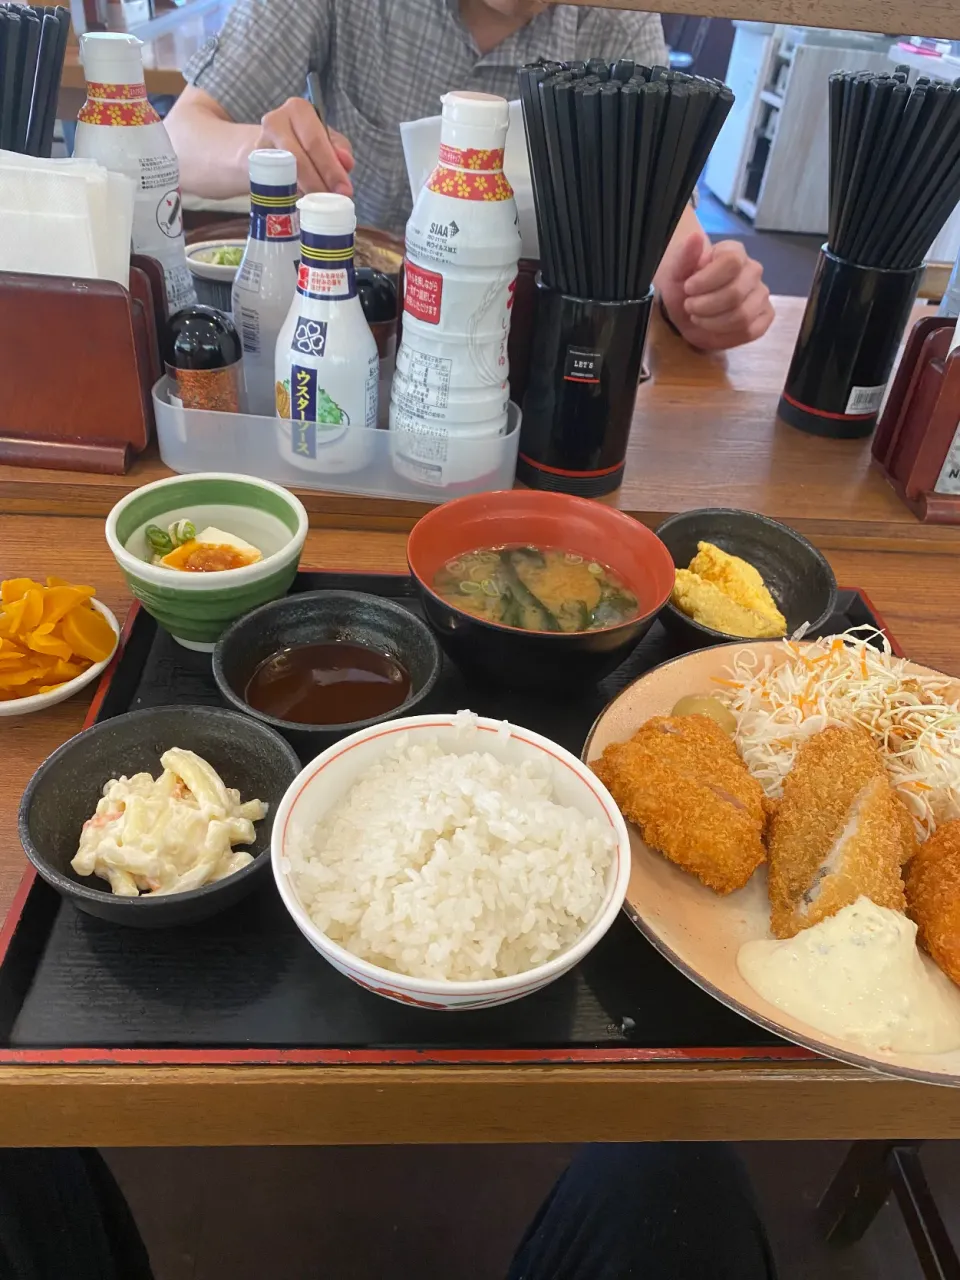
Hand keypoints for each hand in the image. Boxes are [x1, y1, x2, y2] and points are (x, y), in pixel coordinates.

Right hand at [256, 97, 354, 195]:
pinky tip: (302, 202)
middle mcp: (276, 121)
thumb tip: (346, 163)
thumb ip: (339, 149)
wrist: (270, 146)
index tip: (345, 191)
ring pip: (285, 173)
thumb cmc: (305, 140)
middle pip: (298, 158)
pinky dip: (290, 195)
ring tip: (320, 205)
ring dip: (305, 191)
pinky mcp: (253, 164)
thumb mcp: (326, 138)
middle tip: (333, 202)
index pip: (316, 141)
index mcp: (298, 110)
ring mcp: (260, 143)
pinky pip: (274, 183)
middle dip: (319, 183)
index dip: (331, 168)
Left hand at [656, 231, 773, 350]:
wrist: (687, 307)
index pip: (732, 262)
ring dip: (713, 322)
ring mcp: (761, 294)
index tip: (688, 288)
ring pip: (743, 315)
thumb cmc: (684, 285)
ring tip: (698, 317)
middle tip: (690, 306)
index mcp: (734, 252)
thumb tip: (695, 236)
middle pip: (735, 293)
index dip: (707, 280)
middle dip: (705, 306)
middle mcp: (753, 270)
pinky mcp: (764, 316)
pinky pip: (751, 330)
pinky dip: (726, 335)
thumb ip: (685, 255)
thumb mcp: (675, 270)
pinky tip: (713, 328)